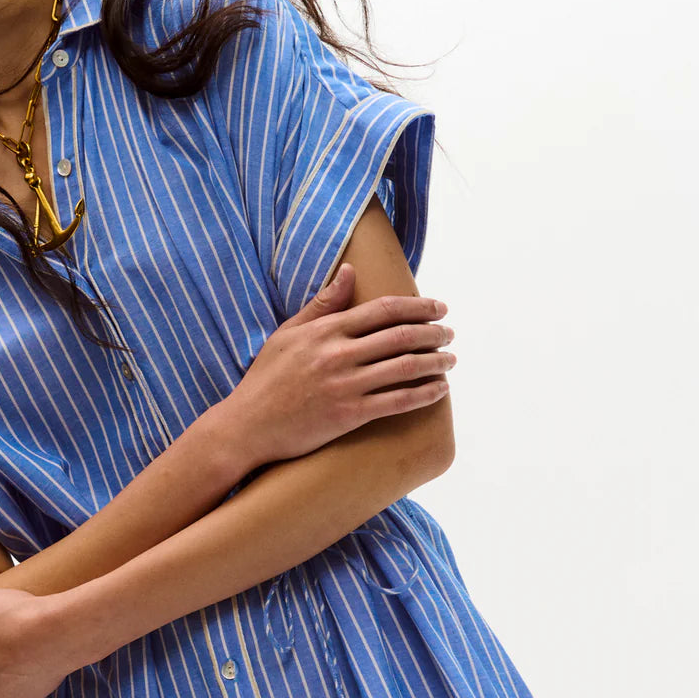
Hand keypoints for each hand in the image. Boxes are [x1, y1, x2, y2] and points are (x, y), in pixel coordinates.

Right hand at [228, 260, 455, 464]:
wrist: (247, 426)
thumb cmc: (265, 379)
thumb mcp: (287, 333)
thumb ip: (322, 304)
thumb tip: (349, 271)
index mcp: (326, 330)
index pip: (384, 310)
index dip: (418, 306)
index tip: (439, 307)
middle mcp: (338, 354)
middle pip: (401, 336)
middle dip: (434, 333)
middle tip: (450, 333)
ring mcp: (345, 386)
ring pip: (405, 368)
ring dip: (436, 362)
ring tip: (450, 360)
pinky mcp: (348, 415)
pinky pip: (397, 402)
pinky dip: (424, 394)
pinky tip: (439, 390)